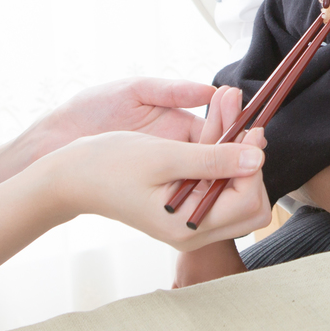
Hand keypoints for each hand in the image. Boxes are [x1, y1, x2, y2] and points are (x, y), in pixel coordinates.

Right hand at [38, 86, 272, 248]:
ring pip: (238, 187)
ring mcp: (192, 220)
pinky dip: (221, 150)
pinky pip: (218, 181)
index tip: (249, 126)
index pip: (248, 201)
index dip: (253, 162)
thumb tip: (258, 157)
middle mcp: (195, 231)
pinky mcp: (186, 205)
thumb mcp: (164, 157)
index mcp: (188, 226)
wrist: (71, 177)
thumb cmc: (109, 165)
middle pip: (251, 201)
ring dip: (236, 145)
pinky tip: (215, 116)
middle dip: (249, 155)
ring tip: (226, 100)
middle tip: (238, 114)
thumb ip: (213, 160)